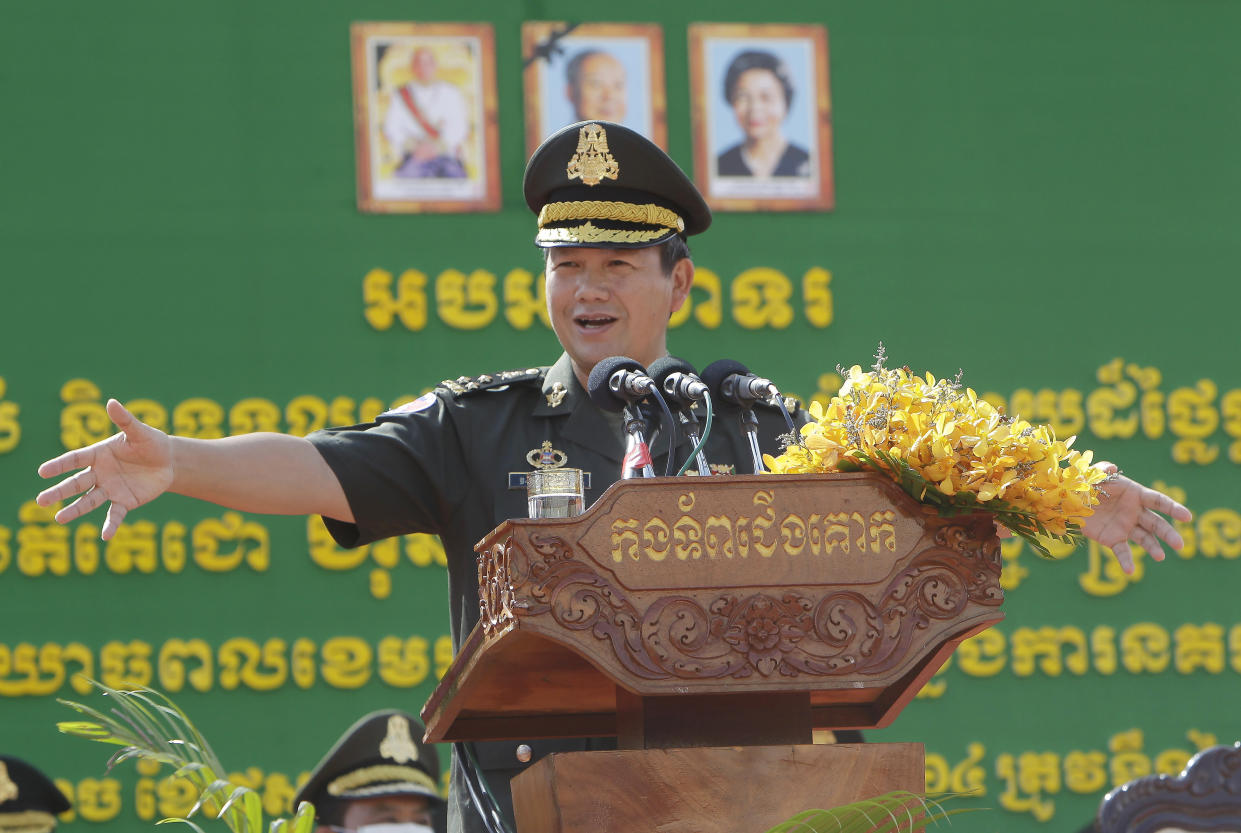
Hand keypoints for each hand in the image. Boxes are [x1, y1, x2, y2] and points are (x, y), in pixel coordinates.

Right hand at [36, 399, 173, 539]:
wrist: (169, 461)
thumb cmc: (151, 443)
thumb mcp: (140, 432)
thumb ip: (125, 420)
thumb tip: (111, 402)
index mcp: (98, 454)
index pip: (75, 460)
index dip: (59, 465)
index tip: (42, 471)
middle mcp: (99, 473)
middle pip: (76, 483)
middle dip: (59, 492)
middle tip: (40, 501)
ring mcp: (110, 489)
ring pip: (89, 501)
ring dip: (75, 510)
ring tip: (59, 519)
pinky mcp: (125, 502)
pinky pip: (115, 515)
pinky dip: (111, 525)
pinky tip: (105, 536)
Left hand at [1081, 461, 1191, 574]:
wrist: (1068, 501)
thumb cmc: (1084, 483)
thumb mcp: (1092, 474)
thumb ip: (1102, 470)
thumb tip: (1112, 468)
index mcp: (1135, 494)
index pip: (1158, 501)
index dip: (1173, 508)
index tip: (1187, 517)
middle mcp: (1135, 512)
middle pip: (1157, 523)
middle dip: (1169, 533)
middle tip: (1180, 545)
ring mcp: (1126, 526)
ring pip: (1145, 539)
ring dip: (1154, 548)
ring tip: (1160, 556)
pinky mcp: (1113, 539)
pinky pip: (1123, 551)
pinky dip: (1126, 561)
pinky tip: (1130, 571)